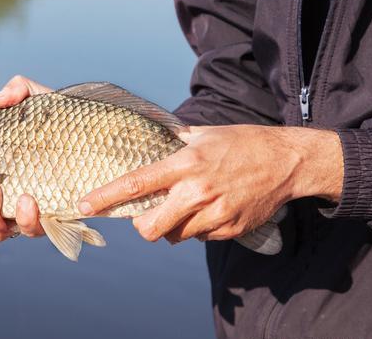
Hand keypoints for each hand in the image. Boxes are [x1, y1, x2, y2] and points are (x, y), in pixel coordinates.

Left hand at [77, 125, 342, 243]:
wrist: (287, 161)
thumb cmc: (242, 142)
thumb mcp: (204, 133)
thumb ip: (174, 141)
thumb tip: (148, 139)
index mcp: (186, 164)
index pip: (137, 183)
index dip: (106, 197)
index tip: (84, 205)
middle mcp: (197, 191)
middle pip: (151, 228)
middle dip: (142, 226)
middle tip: (147, 216)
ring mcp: (215, 213)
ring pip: (175, 237)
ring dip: (173, 227)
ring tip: (187, 207)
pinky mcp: (229, 229)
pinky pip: (200, 238)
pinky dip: (197, 228)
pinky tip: (211, 209)